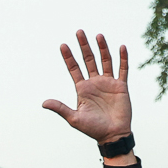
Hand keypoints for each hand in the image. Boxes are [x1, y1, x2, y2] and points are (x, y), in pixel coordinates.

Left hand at [42, 31, 132, 147]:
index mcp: (83, 89)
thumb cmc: (93, 129)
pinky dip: (123, 59)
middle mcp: (95, 83)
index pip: (74, 69)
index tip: (63, 45)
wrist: (112, 136)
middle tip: (79, 32)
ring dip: (102, 48)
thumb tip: (44, 103)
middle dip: (84, 46)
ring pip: (105, 61)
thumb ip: (60, 108)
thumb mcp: (74, 118)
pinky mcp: (121, 86)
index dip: (69, 57)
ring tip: (98, 35)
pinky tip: (122, 47)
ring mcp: (108, 83)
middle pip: (89, 60)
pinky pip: (122, 70)